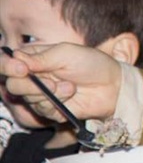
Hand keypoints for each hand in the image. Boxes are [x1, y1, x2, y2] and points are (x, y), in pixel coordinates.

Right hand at [0, 43, 123, 121]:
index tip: (20, 68)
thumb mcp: (67, 53)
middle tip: (47, 80)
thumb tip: (16, 59)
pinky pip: (41, 109)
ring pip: (26, 98)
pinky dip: (57, 101)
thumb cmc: (92, 63)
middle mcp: (33, 76)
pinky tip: (70, 92)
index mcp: (34, 57)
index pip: (8, 62)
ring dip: (48, 91)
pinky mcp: (48, 109)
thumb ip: (41, 57)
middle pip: (12, 84)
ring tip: (69, 85)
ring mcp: (40, 94)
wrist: (112, 85)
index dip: (7, 66)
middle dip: (27, 84)